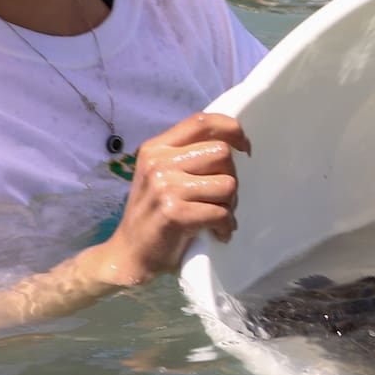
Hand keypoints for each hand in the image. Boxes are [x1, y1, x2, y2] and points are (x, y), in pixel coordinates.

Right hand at [98, 112, 250, 285]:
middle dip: (231, 177)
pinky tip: (218, 233)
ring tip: (217, 216)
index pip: (202, 121)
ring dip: (230, 205)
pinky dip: (226, 226)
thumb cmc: (153, 214)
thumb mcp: (161, 175)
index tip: (244, 148)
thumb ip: (187, 156)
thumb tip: (232, 146)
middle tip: (223, 198)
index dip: (232, 129)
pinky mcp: (174, 213)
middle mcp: (159, 162)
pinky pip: (221, 213)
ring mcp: (165, 187)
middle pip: (222, 153)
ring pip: (227, 184)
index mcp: (157, 148)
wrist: (129, 254)